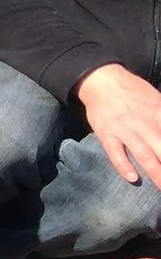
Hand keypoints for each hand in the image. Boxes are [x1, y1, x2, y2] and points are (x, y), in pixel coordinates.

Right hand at [77, 64, 160, 184]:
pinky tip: (132, 178)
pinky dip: (123, 166)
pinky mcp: (107, 133)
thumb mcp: (158, 99)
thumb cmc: (133, 91)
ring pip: (144, 155)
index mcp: (159, 115)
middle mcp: (145, 124)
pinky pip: (115, 153)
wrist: (102, 80)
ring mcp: (125, 130)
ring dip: (155, 173)